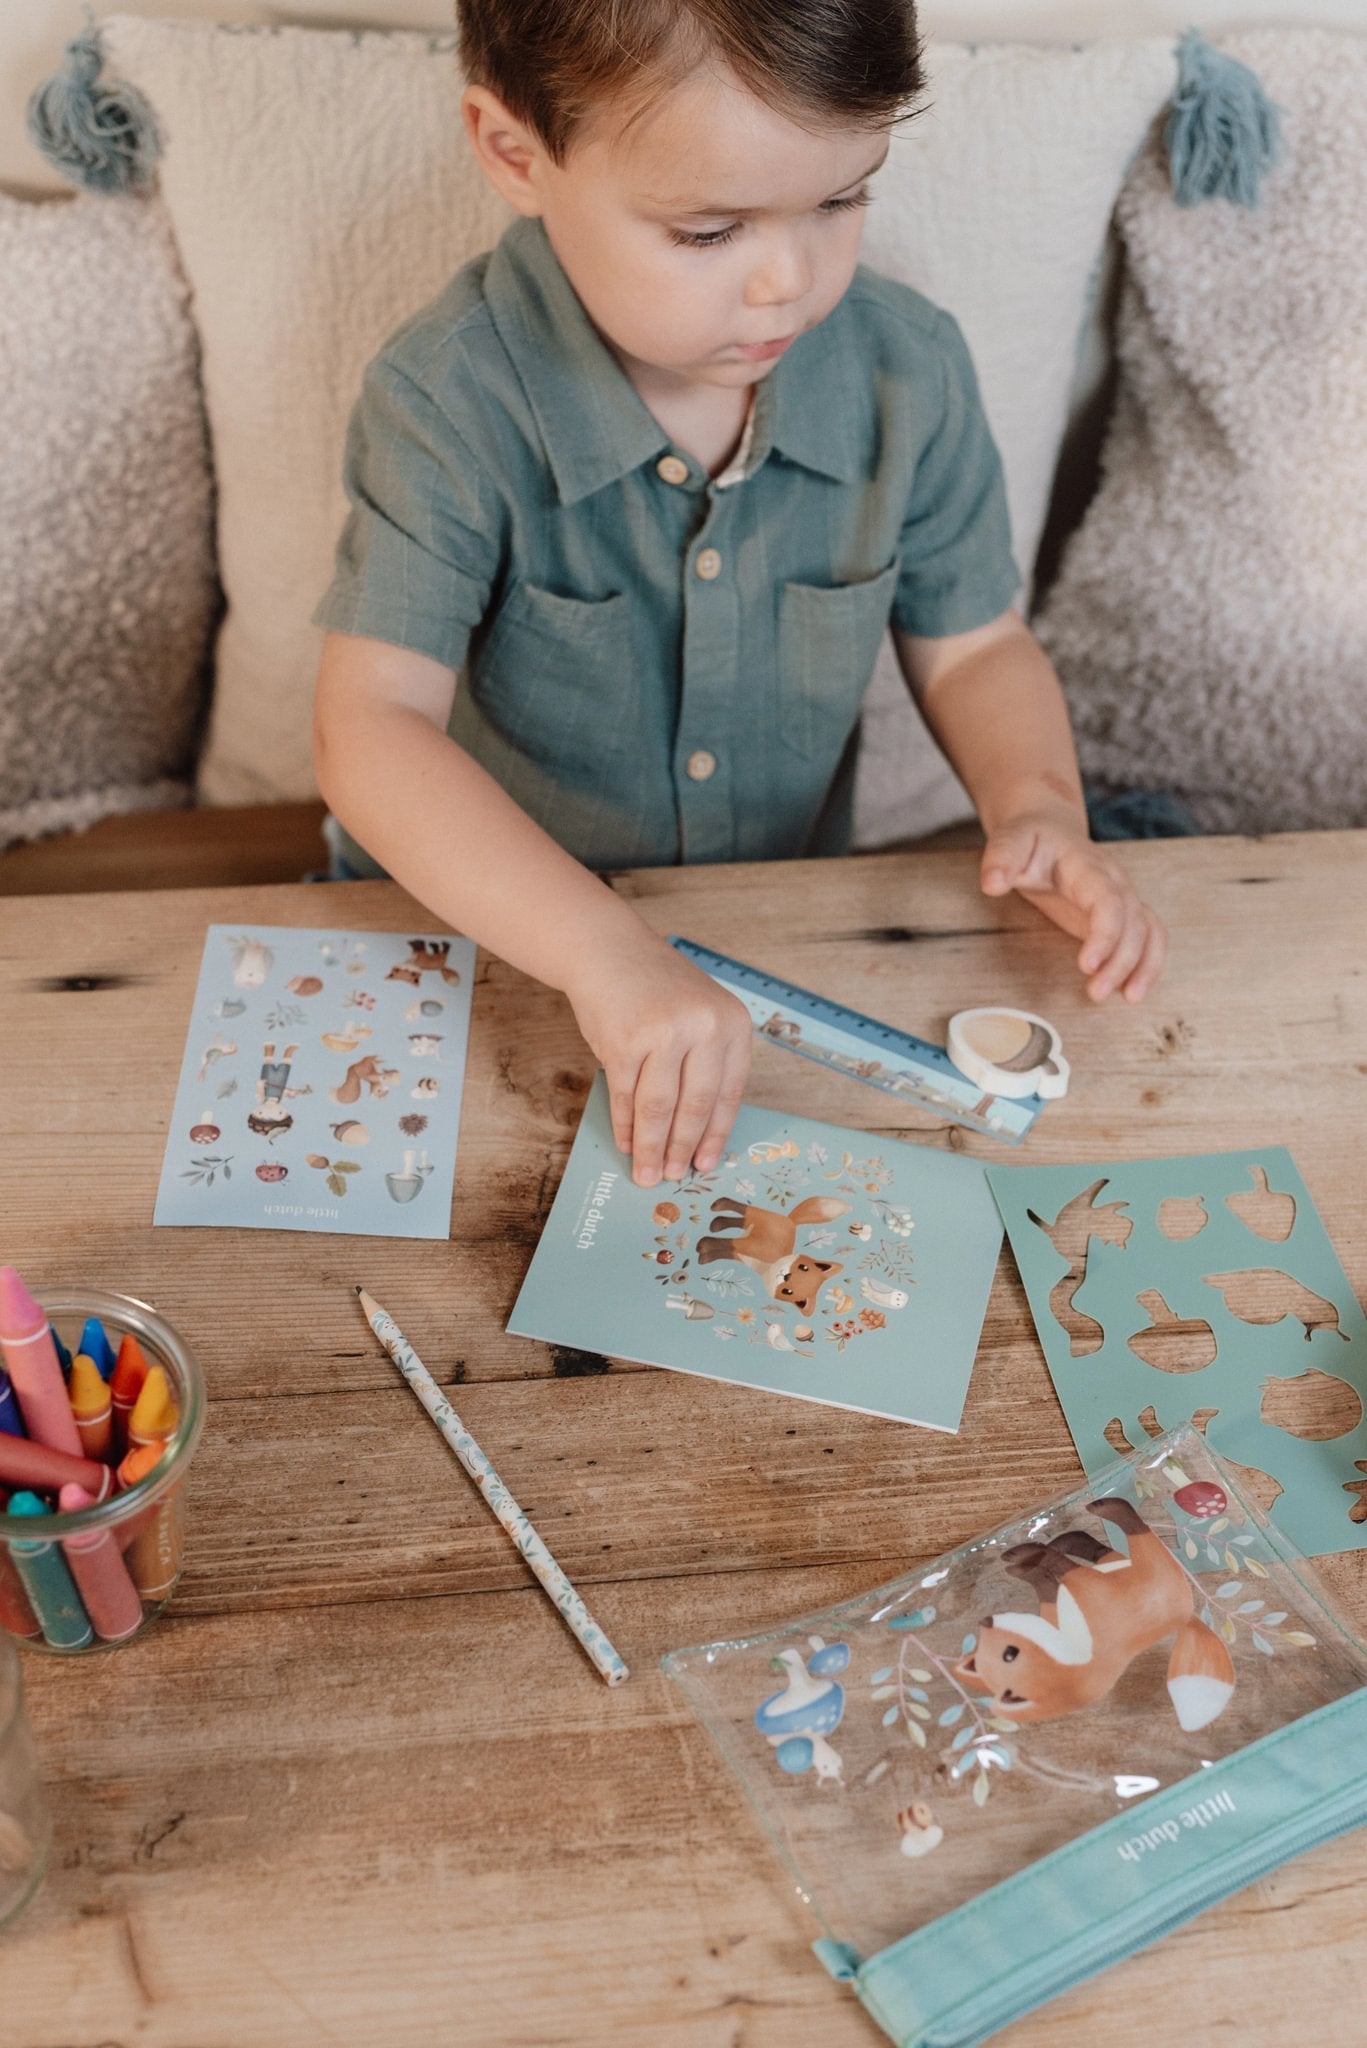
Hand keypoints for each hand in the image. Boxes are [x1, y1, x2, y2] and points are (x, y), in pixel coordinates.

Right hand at [564, 930, 751, 1185]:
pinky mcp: (624, 1043)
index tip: (707, 1164)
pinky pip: (625, 1097)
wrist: (609, 950)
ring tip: (647, 1173)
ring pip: (659, 1108)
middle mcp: (703, 1027)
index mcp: (732, 1024)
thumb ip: (706, 1063)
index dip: (715, 1134)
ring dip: (652, 1147)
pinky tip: (626, 1143)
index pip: (728, 1093)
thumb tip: (699, 1132)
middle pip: (695, 1106)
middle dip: (683, 1148)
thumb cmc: (656, 989)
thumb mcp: (701, 1014)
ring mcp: (663, 1034)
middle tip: (674, 1177)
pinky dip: (624, 1125)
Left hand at [980, 809, 1165, 1001]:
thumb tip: (992, 883)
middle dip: (1120, 961)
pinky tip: (1133, 990)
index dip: (1104, 934)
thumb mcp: (1010, 840)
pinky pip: (1149, 937)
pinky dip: (1148, 963)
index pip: (1108, 900)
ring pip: (1148, 931)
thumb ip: (1001, 858)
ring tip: (1128, 998)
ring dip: (1142, 966)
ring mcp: (1121, 897)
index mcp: (1088, 866)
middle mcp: (1114, 881)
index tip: (1087, 965)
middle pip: (1132, 922)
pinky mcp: (1120, 913)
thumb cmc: (1030, 837)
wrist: (1048, 827)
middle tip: (1095, 993)